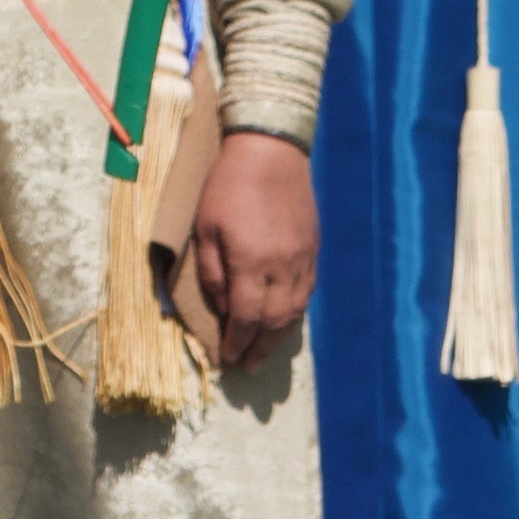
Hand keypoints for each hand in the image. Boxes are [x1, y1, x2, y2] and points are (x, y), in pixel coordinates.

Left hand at [186, 126, 320, 367]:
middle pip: (274, 322)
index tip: (227, 359)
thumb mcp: (205, 226)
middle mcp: (281, 267)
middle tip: (246, 367)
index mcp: (250, 262)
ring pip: (295, 311)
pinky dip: (295, 313)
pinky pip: (307, 292)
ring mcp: (302, 259)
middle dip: (259, 349)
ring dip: (279, 338)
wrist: (271, 151)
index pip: (246, 318)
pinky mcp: (313, 249)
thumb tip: (222, 307)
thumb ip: (212, 271)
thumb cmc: (228, 186)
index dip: (236, 343)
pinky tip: (284, 321)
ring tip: (265, 353)